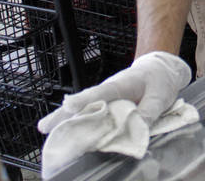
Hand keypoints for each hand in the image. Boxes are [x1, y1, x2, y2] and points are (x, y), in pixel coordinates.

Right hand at [38, 51, 191, 132]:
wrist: (159, 68)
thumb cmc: (158, 79)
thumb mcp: (160, 96)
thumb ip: (149, 113)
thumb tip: (135, 131)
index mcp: (121, 84)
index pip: (100, 92)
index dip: (85, 100)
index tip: (69, 105)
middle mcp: (108, 92)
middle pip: (82, 104)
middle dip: (63, 115)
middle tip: (44, 127)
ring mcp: (105, 100)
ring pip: (82, 110)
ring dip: (65, 121)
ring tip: (46, 132)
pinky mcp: (107, 107)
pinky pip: (90, 116)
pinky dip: (77, 124)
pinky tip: (66, 135)